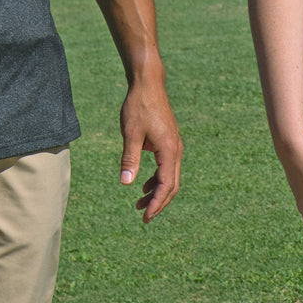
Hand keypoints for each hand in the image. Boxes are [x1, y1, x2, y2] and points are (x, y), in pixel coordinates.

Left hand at [118, 75, 181, 222]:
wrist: (148, 83)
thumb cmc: (138, 106)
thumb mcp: (130, 134)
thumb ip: (129, 159)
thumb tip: (126, 183)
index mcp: (169, 151)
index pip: (166, 185)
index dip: (157, 203)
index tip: (147, 216)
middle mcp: (176, 151)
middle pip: (171, 186)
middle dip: (159, 203)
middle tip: (145, 218)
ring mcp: (174, 147)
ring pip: (169, 178)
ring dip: (156, 193)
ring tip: (140, 205)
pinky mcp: (169, 143)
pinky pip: (166, 168)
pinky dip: (156, 180)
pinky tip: (143, 185)